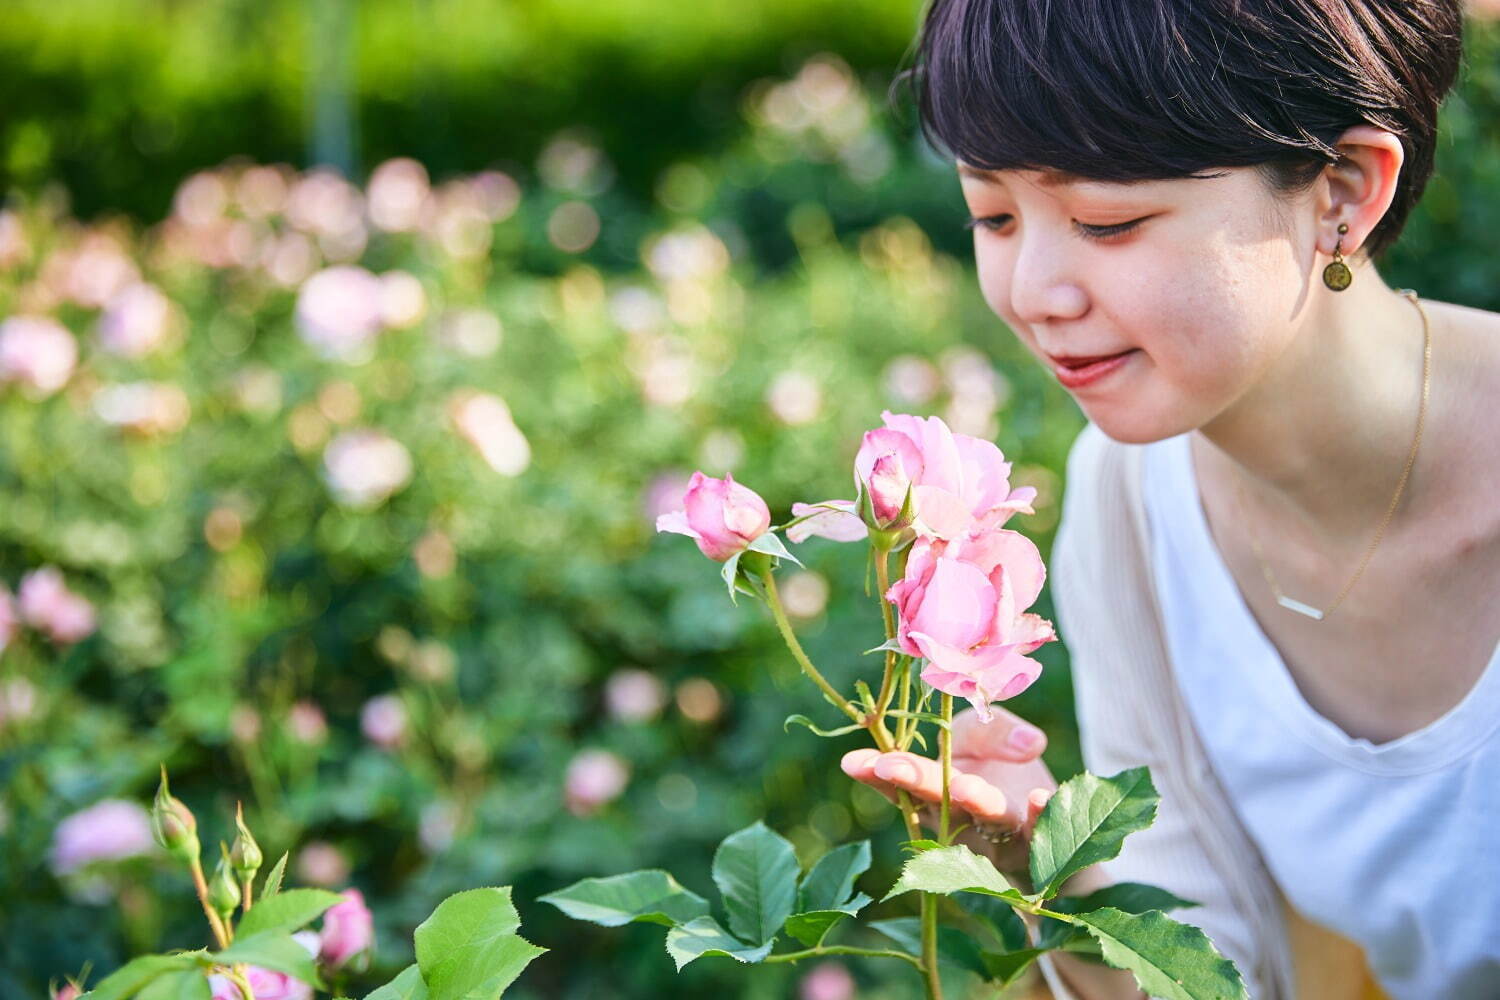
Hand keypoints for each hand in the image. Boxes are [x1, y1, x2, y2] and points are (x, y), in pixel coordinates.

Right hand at [841, 705, 1055, 877]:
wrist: (1039, 814)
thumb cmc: (997, 769)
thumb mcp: (984, 735)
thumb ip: (992, 730)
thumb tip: (1029, 745)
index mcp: (934, 790)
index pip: (900, 783)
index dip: (876, 773)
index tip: (852, 761)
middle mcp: (958, 816)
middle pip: (934, 799)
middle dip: (913, 781)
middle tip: (889, 766)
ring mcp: (995, 833)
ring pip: (984, 819)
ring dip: (974, 803)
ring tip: (964, 787)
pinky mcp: (1033, 841)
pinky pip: (1036, 830)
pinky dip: (1039, 814)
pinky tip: (1038, 797)